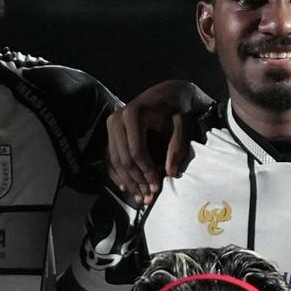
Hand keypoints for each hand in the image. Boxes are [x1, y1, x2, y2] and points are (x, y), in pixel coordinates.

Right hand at [104, 80, 214, 202]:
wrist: (165, 93)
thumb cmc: (175, 109)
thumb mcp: (181, 125)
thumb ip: (177, 147)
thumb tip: (171, 173)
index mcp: (134, 114)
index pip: (137, 151)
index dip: (147, 171)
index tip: (157, 187)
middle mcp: (117, 119)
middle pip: (123, 158)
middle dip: (136, 180)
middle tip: (148, 197)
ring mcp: (111, 125)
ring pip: (115, 160)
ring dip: (127, 181)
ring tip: (140, 197)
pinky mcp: (110, 132)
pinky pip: (109, 157)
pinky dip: (117, 174)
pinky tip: (126, 188)